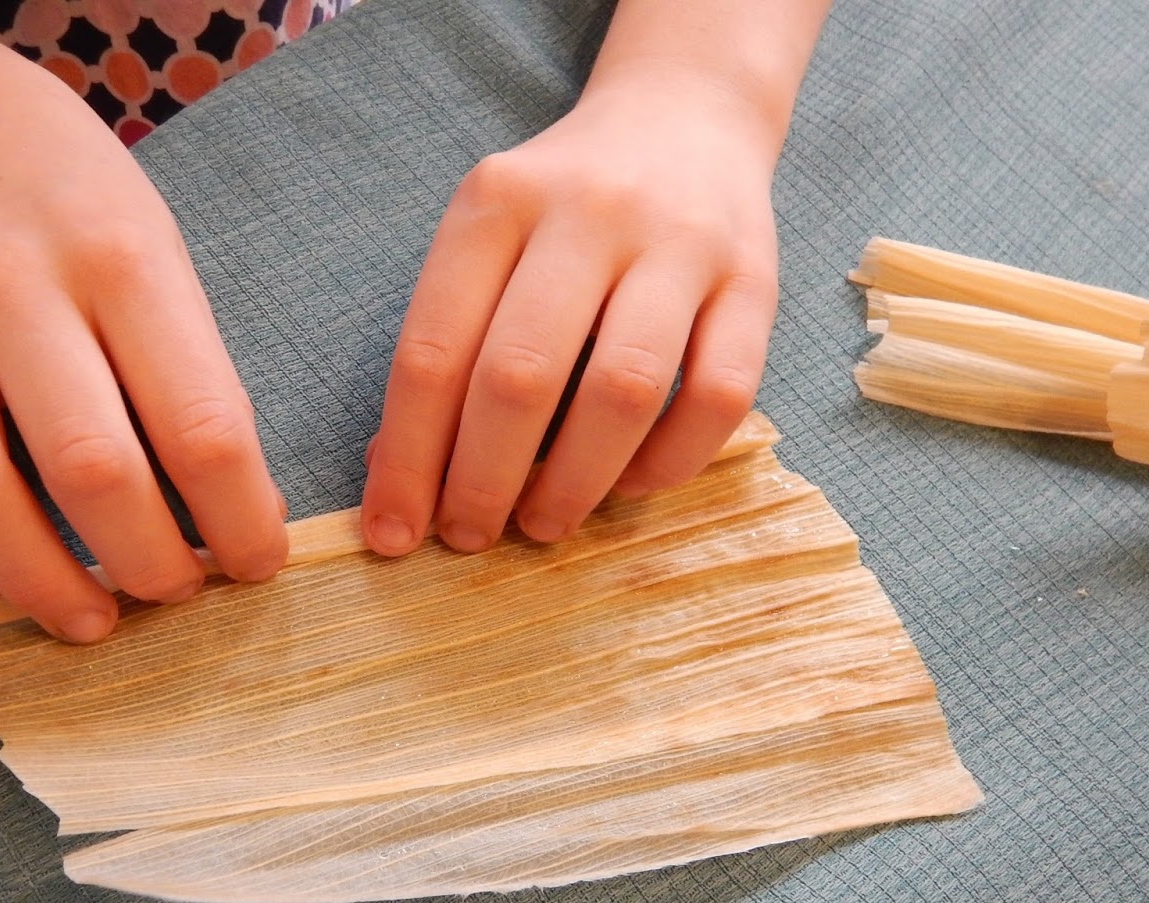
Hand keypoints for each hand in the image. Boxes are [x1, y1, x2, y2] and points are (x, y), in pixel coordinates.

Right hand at [0, 35, 286, 641]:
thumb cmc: (76, 206)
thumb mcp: (160, 256)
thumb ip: (187, 377)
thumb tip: (230, 522)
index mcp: (118, 258)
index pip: (199, 423)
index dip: (239, 520)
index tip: (256, 563)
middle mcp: (6, 281)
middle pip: (85, 464)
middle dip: (143, 562)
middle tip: (172, 596)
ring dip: (33, 578)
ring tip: (86, 620)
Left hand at [360, 77, 780, 555]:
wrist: (683, 119)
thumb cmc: (559, 210)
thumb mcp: (485, 243)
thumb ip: (444, 343)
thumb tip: (396, 476)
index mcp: (496, 202)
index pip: (433, 350)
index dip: (409, 459)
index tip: (393, 534)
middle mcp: (587, 212)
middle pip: (521, 375)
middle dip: (483, 482)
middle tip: (468, 537)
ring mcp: (680, 243)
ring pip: (623, 391)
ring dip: (574, 484)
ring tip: (542, 524)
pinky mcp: (755, 281)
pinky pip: (718, 397)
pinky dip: (668, 463)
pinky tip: (628, 486)